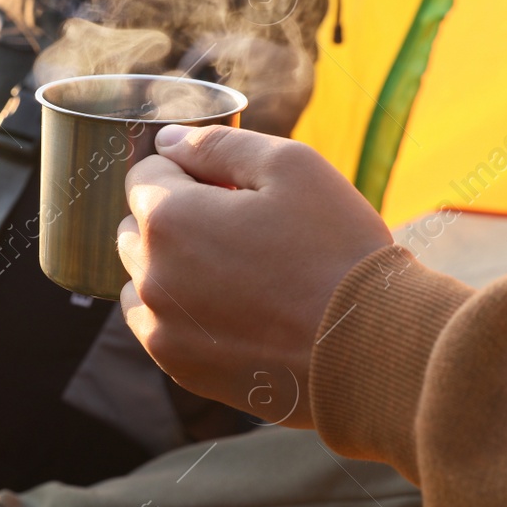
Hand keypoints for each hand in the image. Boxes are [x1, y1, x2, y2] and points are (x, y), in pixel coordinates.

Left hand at [117, 124, 390, 427]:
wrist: (369, 347)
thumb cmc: (336, 250)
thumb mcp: (292, 167)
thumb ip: (219, 145)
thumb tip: (168, 140)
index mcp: (170, 218)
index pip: (143, 175)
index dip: (186, 171)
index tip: (228, 186)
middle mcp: (151, 274)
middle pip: (137, 226)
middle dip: (175, 216)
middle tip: (240, 227)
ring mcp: (161, 325)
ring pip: (141, 277)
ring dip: (171, 264)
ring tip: (236, 271)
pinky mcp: (178, 365)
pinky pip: (155, 323)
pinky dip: (178, 310)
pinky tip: (228, 308)